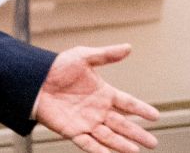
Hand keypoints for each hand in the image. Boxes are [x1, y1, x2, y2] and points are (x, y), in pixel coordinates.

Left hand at [33, 44, 160, 152]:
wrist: (34, 80)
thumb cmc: (58, 67)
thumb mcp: (83, 56)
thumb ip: (106, 55)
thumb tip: (128, 47)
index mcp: (103, 93)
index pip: (127, 103)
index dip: (141, 110)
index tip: (155, 116)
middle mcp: (98, 110)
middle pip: (122, 124)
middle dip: (137, 134)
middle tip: (153, 143)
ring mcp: (86, 122)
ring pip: (108, 136)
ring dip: (122, 144)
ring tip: (136, 151)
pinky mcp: (72, 131)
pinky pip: (88, 143)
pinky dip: (99, 150)